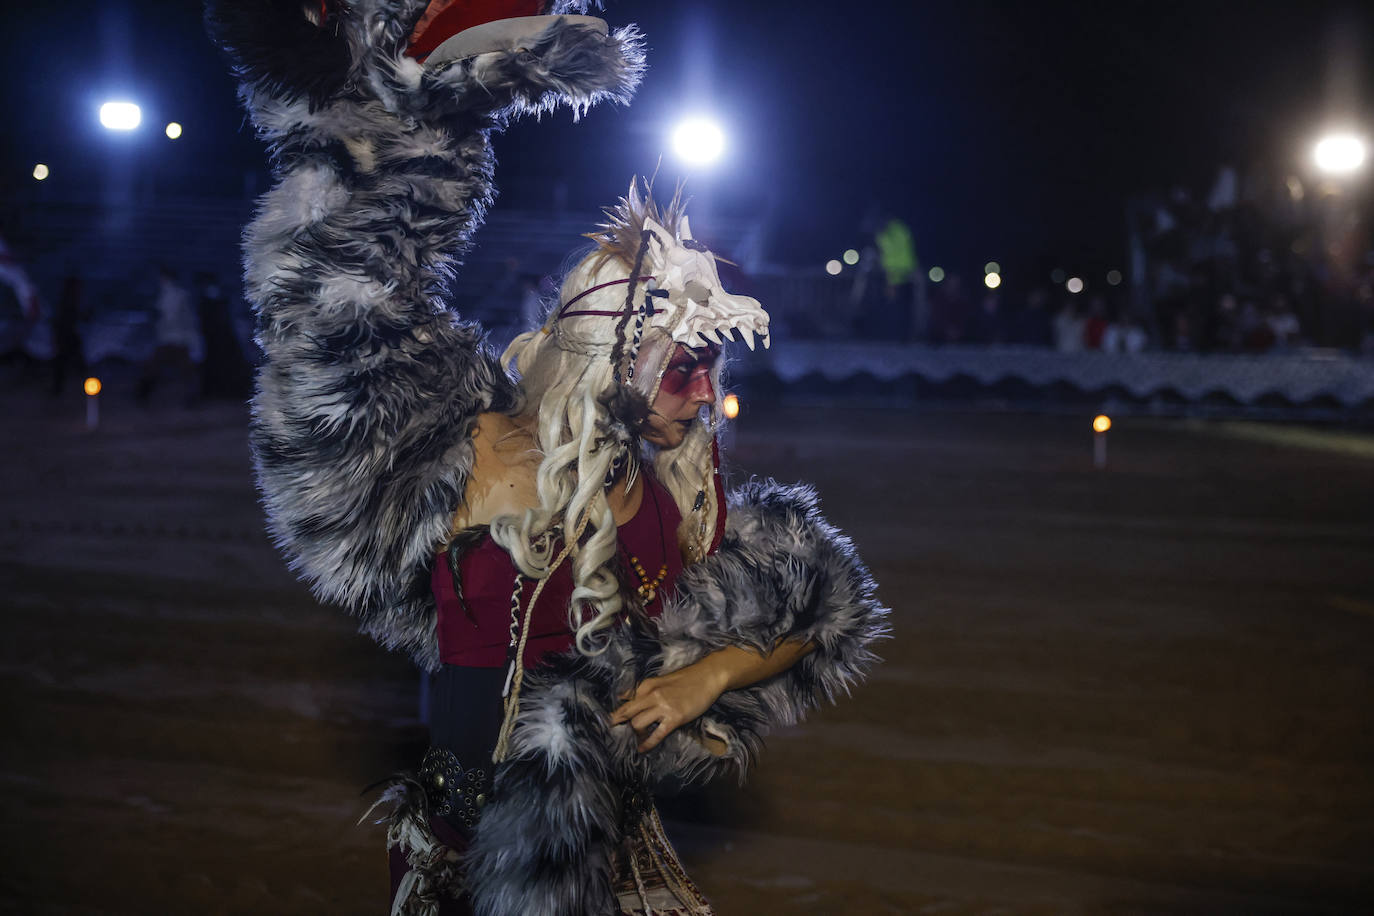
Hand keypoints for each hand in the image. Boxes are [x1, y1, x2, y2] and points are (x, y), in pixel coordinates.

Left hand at [610, 662, 727, 752]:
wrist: (707, 677)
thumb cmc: (686, 679)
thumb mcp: (660, 681)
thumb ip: (642, 690)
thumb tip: (623, 697)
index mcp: (647, 685)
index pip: (626, 701)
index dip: (617, 714)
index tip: (609, 723)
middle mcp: (652, 695)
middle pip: (627, 713)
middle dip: (620, 724)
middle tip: (615, 733)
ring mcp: (663, 706)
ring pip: (638, 724)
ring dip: (636, 734)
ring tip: (639, 738)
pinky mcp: (675, 718)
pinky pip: (657, 734)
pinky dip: (647, 743)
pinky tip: (642, 749)